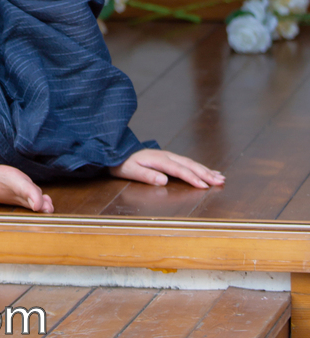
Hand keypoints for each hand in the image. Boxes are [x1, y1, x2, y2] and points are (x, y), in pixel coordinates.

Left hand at [109, 148, 224, 188]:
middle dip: (205, 173)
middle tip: (221, 181)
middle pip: (189, 164)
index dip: (192, 178)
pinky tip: (207, 171)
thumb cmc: (122, 163)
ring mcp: (168, 155)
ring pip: (190, 162)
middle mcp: (166, 155)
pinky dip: (199, 167)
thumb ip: (146, 175)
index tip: (205, 186)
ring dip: (205, 170)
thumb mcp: (130, 171)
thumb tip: (164, 180)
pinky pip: (187, 162)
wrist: (116, 151)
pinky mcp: (168, 158)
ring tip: (220, 177)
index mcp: (158, 159)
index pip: (179, 170)